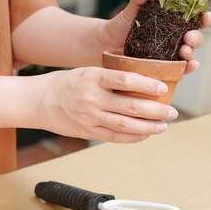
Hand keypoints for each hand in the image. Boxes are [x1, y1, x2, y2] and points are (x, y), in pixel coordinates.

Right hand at [32, 67, 178, 142]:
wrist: (38, 101)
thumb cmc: (67, 83)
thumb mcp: (88, 72)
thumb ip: (111, 78)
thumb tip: (143, 83)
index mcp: (93, 78)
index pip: (125, 81)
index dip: (147, 85)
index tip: (163, 88)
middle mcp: (92, 99)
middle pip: (130, 107)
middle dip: (155, 110)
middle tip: (172, 111)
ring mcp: (90, 117)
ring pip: (125, 125)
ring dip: (149, 127)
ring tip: (164, 125)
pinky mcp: (88, 132)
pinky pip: (115, 137)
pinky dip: (133, 137)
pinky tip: (146, 134)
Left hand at [100, 0, 210, 73]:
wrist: (107, 45)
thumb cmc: (121, 25)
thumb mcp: (130, 11)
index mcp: (173, 21)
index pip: (194, 19)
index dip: (204, 17)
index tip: (206, 16)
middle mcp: (176, 38)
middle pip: (195, 37)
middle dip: (196, 37)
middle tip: (188, 37)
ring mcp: (171, 54)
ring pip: (189, 54)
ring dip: (192, 53)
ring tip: (185, 51)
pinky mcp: (165, 68)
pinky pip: (180, 70)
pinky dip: (188, 68)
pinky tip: (189, 66)